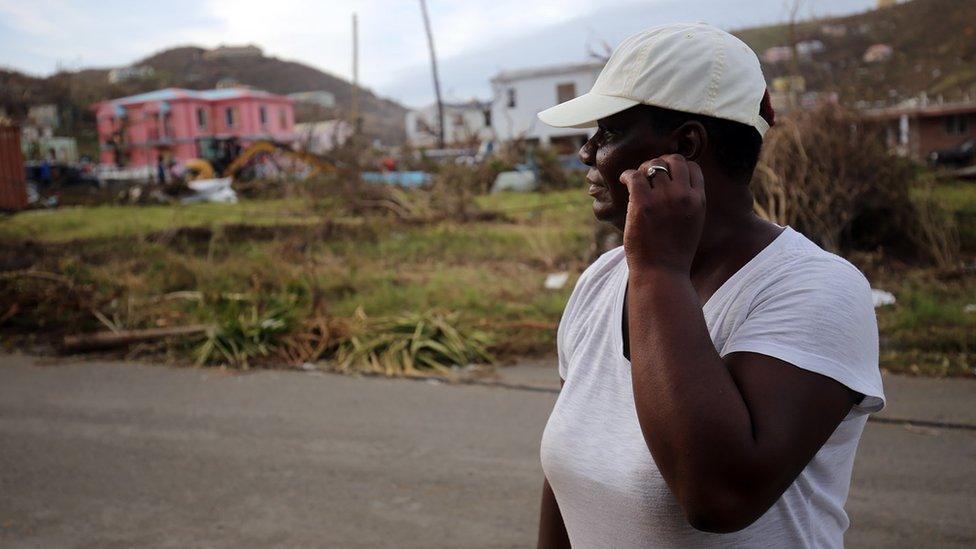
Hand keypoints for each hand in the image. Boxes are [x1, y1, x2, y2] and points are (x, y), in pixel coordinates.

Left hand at [619, 154, 705, 274]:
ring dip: (642, 169)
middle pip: (674, 160)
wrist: (662, 274)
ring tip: (635, 179)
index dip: (678, 166)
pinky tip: (624, 181)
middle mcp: (683, 196)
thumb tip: (674, 185)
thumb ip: (687, 204)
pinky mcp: (643, 204)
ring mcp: (664, 198)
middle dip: (660, 162)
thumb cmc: (674, 254)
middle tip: (648, 173)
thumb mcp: (692, 225)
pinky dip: (627, 174)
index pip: (692, 167)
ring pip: (653, 165)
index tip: (666, 174)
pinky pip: (634, 176)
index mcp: (698, 201)